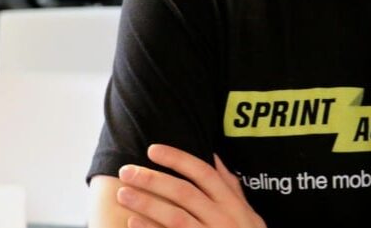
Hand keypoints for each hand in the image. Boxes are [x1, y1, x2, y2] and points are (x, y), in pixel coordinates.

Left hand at [116, 144, 266, 227]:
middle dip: (153, 179)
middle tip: (126, 170)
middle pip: (184, 193)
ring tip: (123, 193)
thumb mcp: (248, 213)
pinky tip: (132, 223)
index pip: (203, 173)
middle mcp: (223, 219)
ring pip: (175, 218)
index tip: (152, 149)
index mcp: (233, 204)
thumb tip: (213, 155)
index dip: (177, 159)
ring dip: (147, 204)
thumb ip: (231, 186)